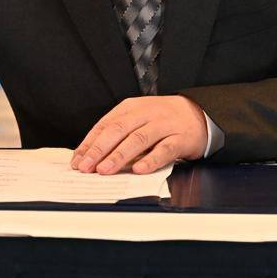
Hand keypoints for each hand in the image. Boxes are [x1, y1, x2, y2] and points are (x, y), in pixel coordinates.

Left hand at [72, 96, 207, 174]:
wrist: (198, 113)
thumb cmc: (162, 119)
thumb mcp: (138, 119)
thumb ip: (118, 134)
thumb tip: (90, 155)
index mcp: (131, 107)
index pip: (105, 124)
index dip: (90, 143)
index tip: (77, 160)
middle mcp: (146, 113)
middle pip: (118, 130)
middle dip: (99, 149)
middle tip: (86, 167)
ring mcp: (164, 125)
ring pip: (138, 139)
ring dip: (119, 155)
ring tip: (105, 170)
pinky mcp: (180, 138)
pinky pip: (164, 149)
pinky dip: (151, 160)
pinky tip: (139, 170)